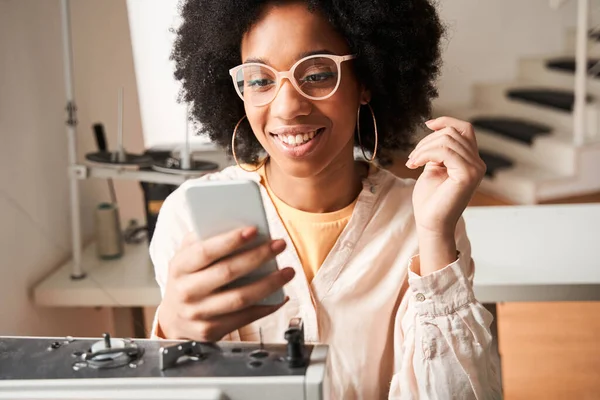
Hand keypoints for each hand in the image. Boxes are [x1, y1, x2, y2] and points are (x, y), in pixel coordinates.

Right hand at [157, 227, 294, 340]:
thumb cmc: (187, 279)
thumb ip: (205, 239)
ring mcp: (198, 314)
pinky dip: (266, 306)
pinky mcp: (211, 331)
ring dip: (269, 284)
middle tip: (279, 245)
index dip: (230, 241)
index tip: (254, 230)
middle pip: (227, 273)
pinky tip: (280, 295)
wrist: (174, 319)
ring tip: (288, 271)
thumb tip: (238, 224)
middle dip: (257, 257)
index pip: (205, 251)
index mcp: (179, 267)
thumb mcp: (186, 257)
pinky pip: (245, 317)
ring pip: (240, 298)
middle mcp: (186, 291)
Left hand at [407, 116, 485, 237]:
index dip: (447, 121)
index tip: (427, 124)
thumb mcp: (433, 168)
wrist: (430, 223)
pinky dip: (425, 154)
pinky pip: (445, 151)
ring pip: (447, 140)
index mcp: (470, 160)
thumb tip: (436, 130)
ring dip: (423, 148)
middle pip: (453, 132)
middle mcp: (477, 163)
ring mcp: (475, 169)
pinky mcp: (467, 174)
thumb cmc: (430, 200)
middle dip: (427, 141)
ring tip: (411, 162)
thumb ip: (438, 151)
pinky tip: (414, 165)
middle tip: (412, 157)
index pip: (465, 129)